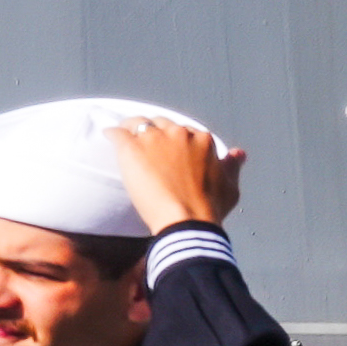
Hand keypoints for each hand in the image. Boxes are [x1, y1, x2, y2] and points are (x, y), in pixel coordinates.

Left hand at [109, 119, 242, 232]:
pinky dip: (113, 133)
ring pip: (139, 124)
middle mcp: (180, 133)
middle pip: (161, 124)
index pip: (184, 130)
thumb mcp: (229, 186)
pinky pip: (118, 133)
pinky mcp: (132, 148)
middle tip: (146, 145)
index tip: (168, 150)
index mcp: (202, 139)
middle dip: (154, 132)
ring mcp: (155, 139)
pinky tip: (108, 135)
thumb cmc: (210, 208)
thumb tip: (238, 153)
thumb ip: (231, 166)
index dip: (174, 140)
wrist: (187, 221)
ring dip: (133, 129)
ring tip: (126, 136)